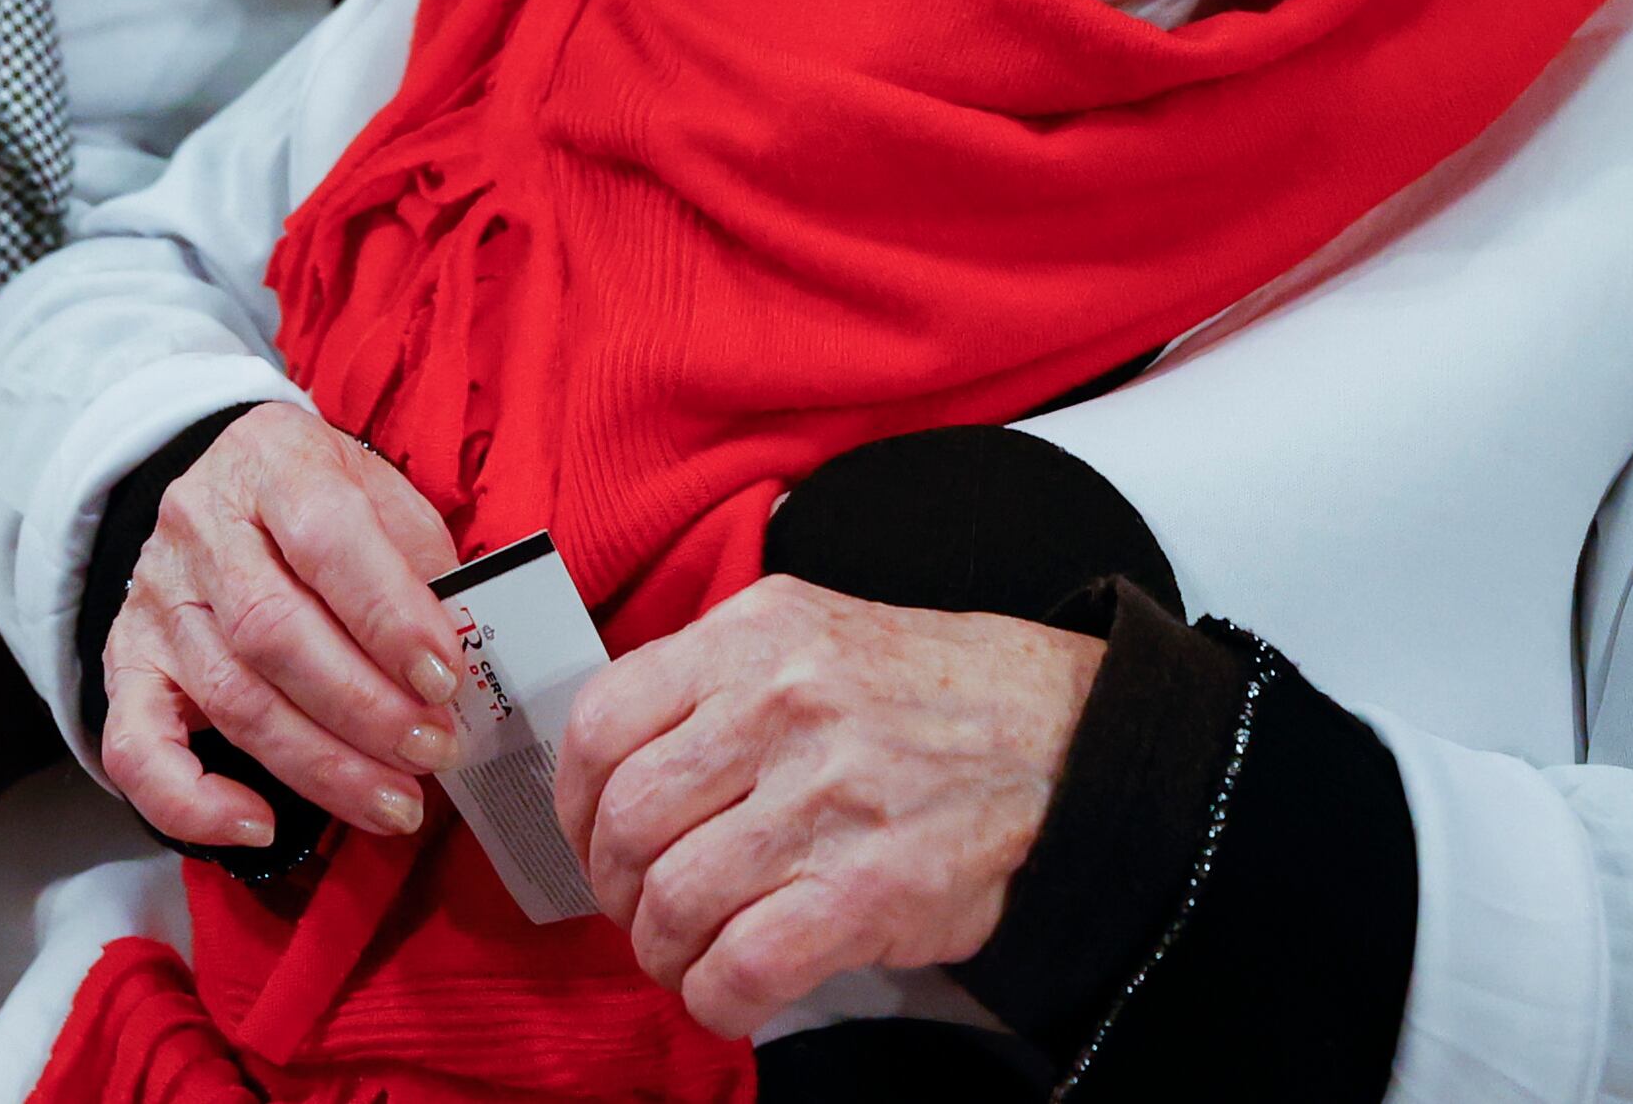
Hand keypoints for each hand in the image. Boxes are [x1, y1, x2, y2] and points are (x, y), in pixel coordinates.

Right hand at [96, 404, 463, 849]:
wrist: (229, 491)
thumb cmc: (326, 506)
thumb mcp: (382, 496)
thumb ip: (420, 562)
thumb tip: (461, 654)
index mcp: (272, 460)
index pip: (325, 536)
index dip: (388, 615)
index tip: (444, 678)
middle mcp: (200, 525)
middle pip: (273, 630)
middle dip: (366, 707)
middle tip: (434, 752)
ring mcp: (157, 599)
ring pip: (232, 697)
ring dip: (322, 766)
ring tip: (395, 802)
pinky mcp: (127, 664)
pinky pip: (137, 749)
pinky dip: (193, 802)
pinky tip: (259, 826)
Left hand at [554, 575, 1099, 1038]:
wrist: (1060, 739)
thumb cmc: (924, 696)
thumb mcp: (808, 635)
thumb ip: (712, 680)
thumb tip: (616, 762)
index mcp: (753, 637)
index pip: (600, 722)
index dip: (572, 802)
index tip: (590, 837)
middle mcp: (780, 706)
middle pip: (625, 822)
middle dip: (613, 888)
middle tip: (639, 907)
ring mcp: (825, 800)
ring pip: (671, 901)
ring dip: (660, 951)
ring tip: (684, 953)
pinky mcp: (867, 891)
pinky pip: (740, 966)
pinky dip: (714, 996)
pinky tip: (728, 990)